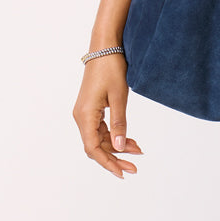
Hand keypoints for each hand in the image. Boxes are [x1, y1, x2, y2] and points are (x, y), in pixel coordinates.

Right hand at [72, 54, 142, 178]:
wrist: (105, 47)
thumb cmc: (111, 68)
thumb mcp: (119, 97)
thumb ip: (119, 124)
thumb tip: (118, 147)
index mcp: (85, 115)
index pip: (93, 149)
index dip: (108, 163)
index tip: (123, 173)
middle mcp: (81, 117)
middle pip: (96, 147)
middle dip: (115, 158)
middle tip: (135, 167)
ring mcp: (85, 113)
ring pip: (100, 139)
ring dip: (117, 147)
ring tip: (138, 150)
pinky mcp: (92, 109)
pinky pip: (102, 129)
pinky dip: (116, 136)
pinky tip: (130, 140)